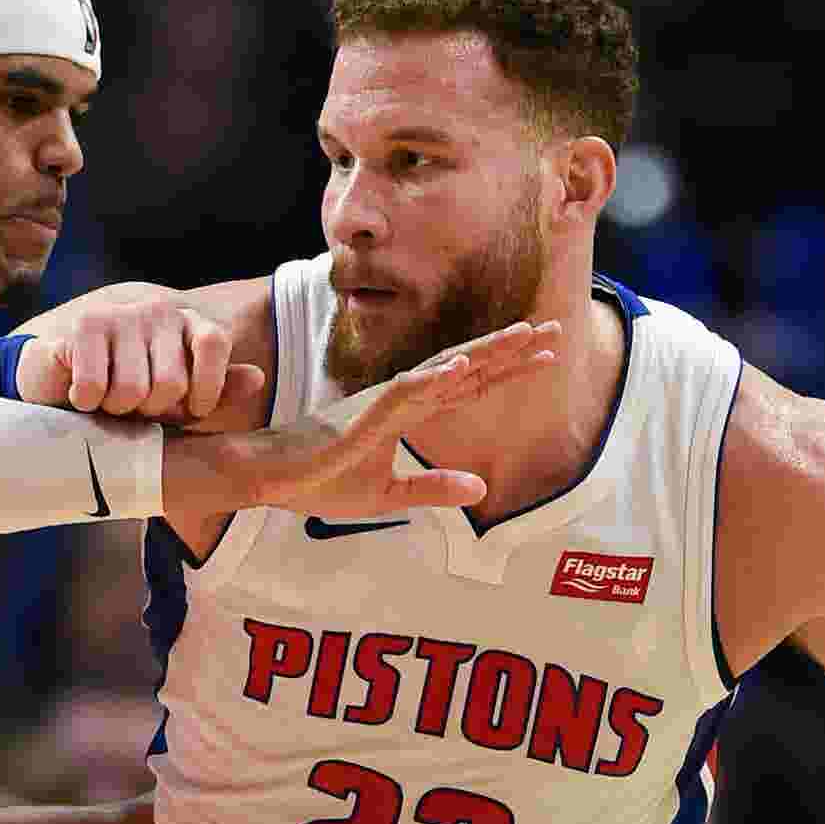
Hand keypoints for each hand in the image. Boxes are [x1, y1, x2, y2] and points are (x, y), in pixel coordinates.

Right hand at [17, 292, 267, 426]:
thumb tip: (258, 379)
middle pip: (171, 383)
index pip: (213, 344)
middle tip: (137, 404)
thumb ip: (220, 392)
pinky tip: (84, 394)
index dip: (206, 388)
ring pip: (133, 391)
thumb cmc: (131, 390)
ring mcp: (121, 314)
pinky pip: (95, 388)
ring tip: (110, 398)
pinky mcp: (84, 325)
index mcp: (189, 323)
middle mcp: (158, 310)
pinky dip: (87, 403)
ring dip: (117, 409)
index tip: (192, 410)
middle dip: (152, 409)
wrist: (62, 373)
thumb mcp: (181, 399)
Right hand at [166, 320, 560, 521]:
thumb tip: (482, 488)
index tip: (546, 354)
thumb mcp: (390, 494)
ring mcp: (382, 403)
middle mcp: (401, 397)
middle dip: (509, 350)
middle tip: (554, 329)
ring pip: (442, 370)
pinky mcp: (362, 416)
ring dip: (482, 352)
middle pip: (464, 367)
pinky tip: (459, 368)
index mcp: (408, 411)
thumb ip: (434, 488)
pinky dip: (432, 379)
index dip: (506, 369)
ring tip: (522, 335)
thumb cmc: (322, 481)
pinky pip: (403, 393)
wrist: (271, 480)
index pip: (467, 385)